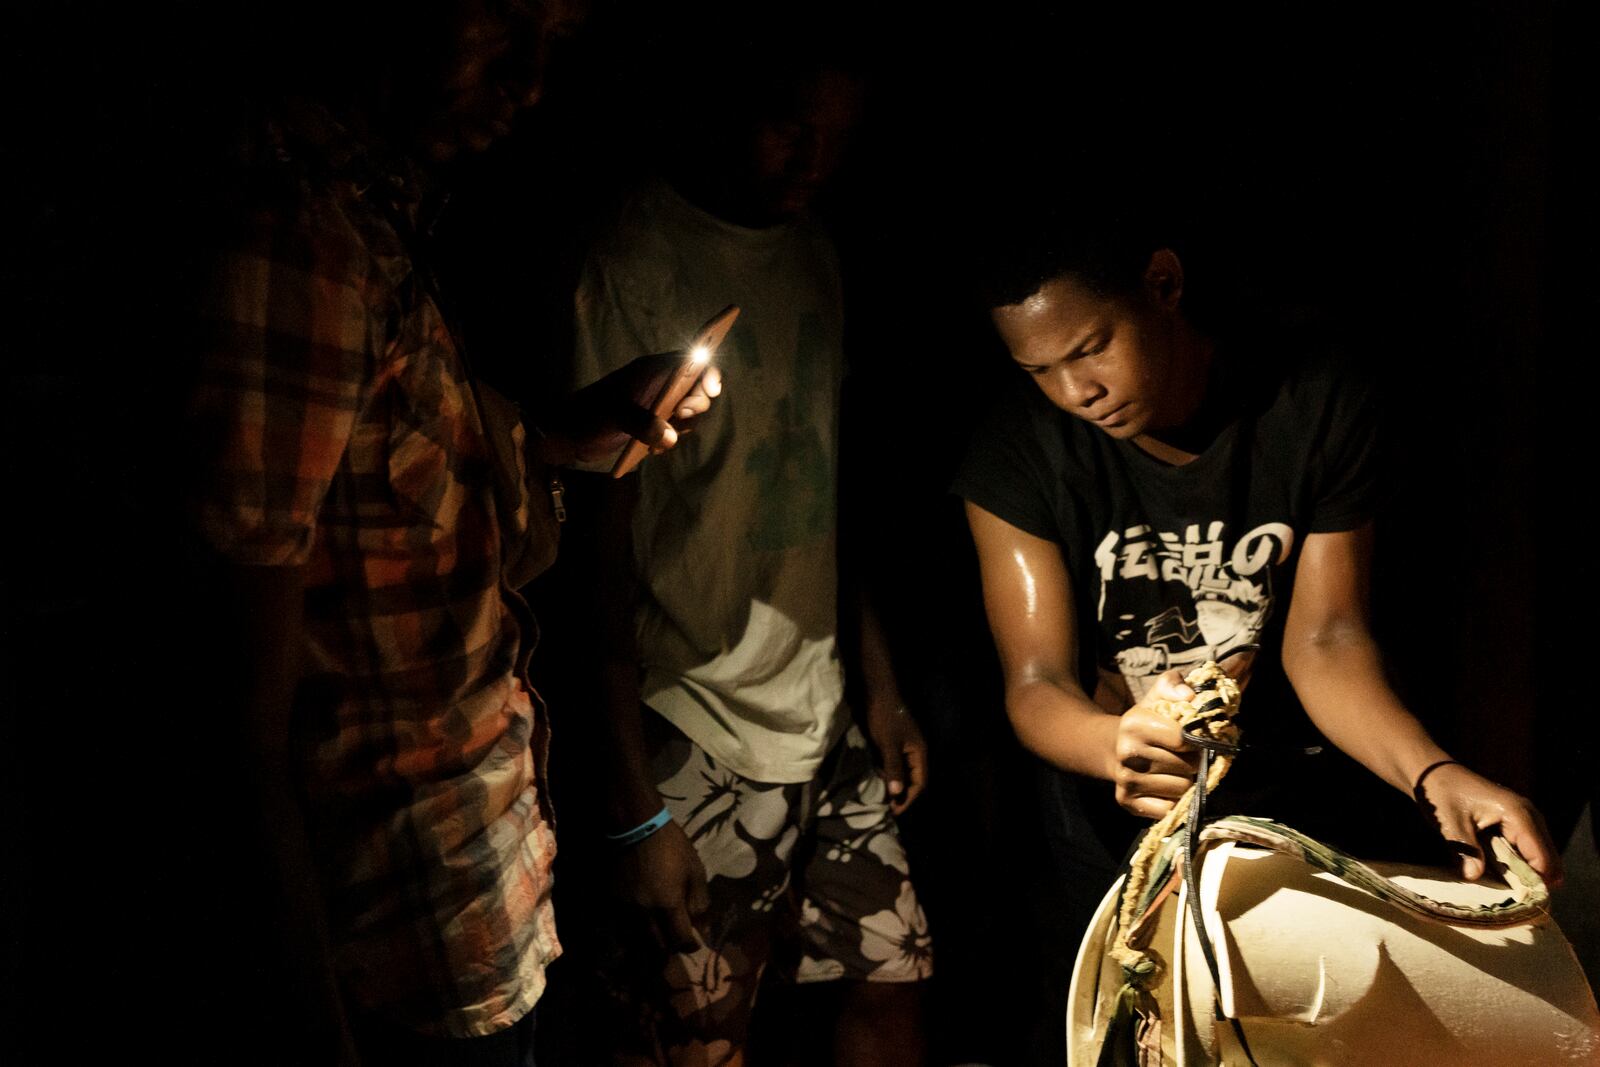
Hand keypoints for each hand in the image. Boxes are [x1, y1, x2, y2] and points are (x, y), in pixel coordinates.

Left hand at [553, 353, 722, 463]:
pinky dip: (671, 439)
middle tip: (681, 416)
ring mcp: (658, 405)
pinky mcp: (653, 424)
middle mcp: (659, 384)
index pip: (691, 360)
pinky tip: (654, 450)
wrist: (570, 435)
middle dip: (696, 404)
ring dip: (684, 426)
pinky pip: (675, 429)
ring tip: (665, 439)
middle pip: (696, 388)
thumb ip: (643, 423)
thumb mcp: (615, 415)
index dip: (707, 372)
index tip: (711, 389)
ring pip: (688, 411)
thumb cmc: (590, 415)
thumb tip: (670, 437)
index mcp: (652, 370)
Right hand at [612, 819, 710, 953]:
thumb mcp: (694, 868)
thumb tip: (701, 924)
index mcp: (668, 904)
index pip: (680, 940)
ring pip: (636, 944)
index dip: (690, 946)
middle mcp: (644, 914)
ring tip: (657, 943)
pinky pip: (620, 931)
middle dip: (670, 949)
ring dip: (650, 947)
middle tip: (676, 943)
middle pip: (658, 948)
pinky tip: (637, 932)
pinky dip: (630, 937)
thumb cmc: (670, 845)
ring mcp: (624, 910)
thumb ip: (699, 900)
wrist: (634, 826)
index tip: (694, 943)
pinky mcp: (610, 904)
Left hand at [865, 703, 928, 814]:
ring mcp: (905, 747)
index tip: (895, 810)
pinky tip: (879, 779)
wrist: (877, 693)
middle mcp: (916, 752)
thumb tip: (897, 794)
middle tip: (887, 806)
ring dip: (895, 784)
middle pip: (913, 779)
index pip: (920, 783)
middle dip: (902, 794)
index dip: (909, 798)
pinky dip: (889, 774)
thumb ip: (894, 768)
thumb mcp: (888, 744)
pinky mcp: (894, 743)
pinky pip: (895, 764)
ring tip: (882, 796)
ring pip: (904, 772)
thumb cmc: (884, 717)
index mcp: (919, 752)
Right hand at [1112, 669, 1200, 818]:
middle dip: (1193, 761)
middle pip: (1187, 766)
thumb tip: (1189, 696)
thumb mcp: (1157, 695)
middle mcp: (1127, 753)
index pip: (1183, 738)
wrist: (1112, 748)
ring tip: (1175, 769)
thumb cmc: (1147, 720)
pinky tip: (1165, 786)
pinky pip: (1169, 809)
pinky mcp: (1127, 801)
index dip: (1196, 739)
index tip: (1194, 737)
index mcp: (1134, 723)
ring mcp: (1126, 780)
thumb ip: (1174, 685)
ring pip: (1182, 788)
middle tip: (1185, 755)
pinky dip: (1173, 800)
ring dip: (1186, 780)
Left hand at [1414, 762, 1563, 887]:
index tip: (1518, 903)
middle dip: (1531, 882)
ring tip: (1502, 889)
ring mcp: (1526, 819)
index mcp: (1519, 815)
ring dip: (1524, 874)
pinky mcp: (1518, 824)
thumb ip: (1464, 850)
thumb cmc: (1442, 793)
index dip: (1535, 883)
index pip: (1542, 859)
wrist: (1434, 773)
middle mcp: (1530, 817)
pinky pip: (1527, 851)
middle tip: (1509, 900)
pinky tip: (1499, 875)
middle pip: (1547, 861)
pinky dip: (1517, 865)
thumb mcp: (1450, 822)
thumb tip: (1474, 877)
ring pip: (1538, 858)